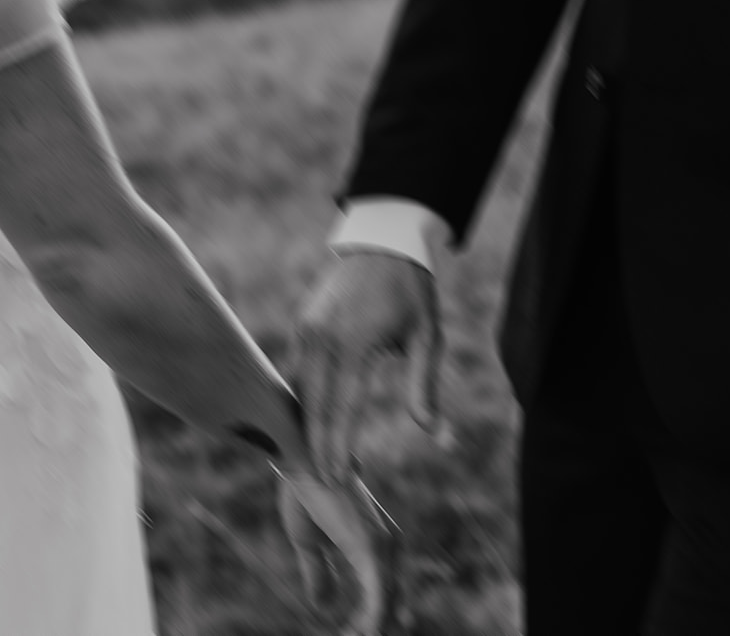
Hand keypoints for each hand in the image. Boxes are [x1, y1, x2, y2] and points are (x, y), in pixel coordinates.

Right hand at [277, 464, 393, 635]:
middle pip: (389, 601)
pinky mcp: (372, 551)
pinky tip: (360, 634)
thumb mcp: (309, 543)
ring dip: (368, 628)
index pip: (382, 590)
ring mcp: (382, 548)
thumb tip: (321, 606)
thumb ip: (318, 574)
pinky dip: (370, 621)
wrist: (302, 461)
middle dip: (372, 626)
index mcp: (373, 543)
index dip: (369, 618)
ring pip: (385, 605)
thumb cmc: (305, 492)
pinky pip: (377, 599)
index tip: (350, 634)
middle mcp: (386, 546)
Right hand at [293, 251, 447, 482]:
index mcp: (354, 341)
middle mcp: (322, 337)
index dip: (340, 447)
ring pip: (299, 392)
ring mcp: (307, 330)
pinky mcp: (302, 326)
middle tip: (324, 484)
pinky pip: (295, 372)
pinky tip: (308, 427)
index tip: (341, 479)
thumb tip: (434, 434)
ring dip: (306, 429)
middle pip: (314, 406)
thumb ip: (424, 386)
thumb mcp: (427, 337)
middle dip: (318, 448)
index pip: (343, 408)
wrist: (383, 244)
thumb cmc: (412, 293)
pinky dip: (300, 403)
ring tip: (314, 464)